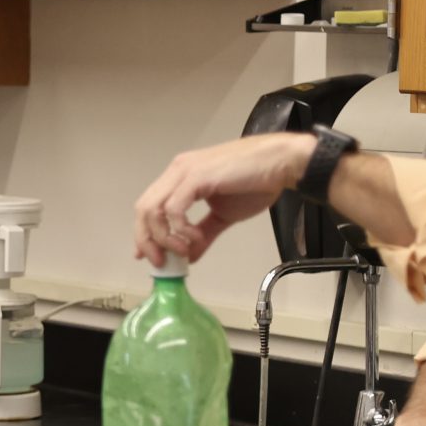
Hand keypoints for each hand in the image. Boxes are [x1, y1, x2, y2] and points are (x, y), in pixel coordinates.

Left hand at [131, 134, 312, 267]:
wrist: (282, 164)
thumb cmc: (256, 182)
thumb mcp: (223, 215)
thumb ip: (204, 234)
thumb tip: (189, 257)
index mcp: (180, 177)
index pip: (148, 206)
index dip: (144, 233)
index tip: (148, 256)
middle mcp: (177, 171)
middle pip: (143, 209)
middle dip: (148, 240)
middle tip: (162, 262)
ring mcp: (185, 172)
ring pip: (153, 210)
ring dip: (163, 238)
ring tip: (182, 252)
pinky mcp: (197, 177)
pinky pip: (174, 209)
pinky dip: (180, 229)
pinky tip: (196, 238)